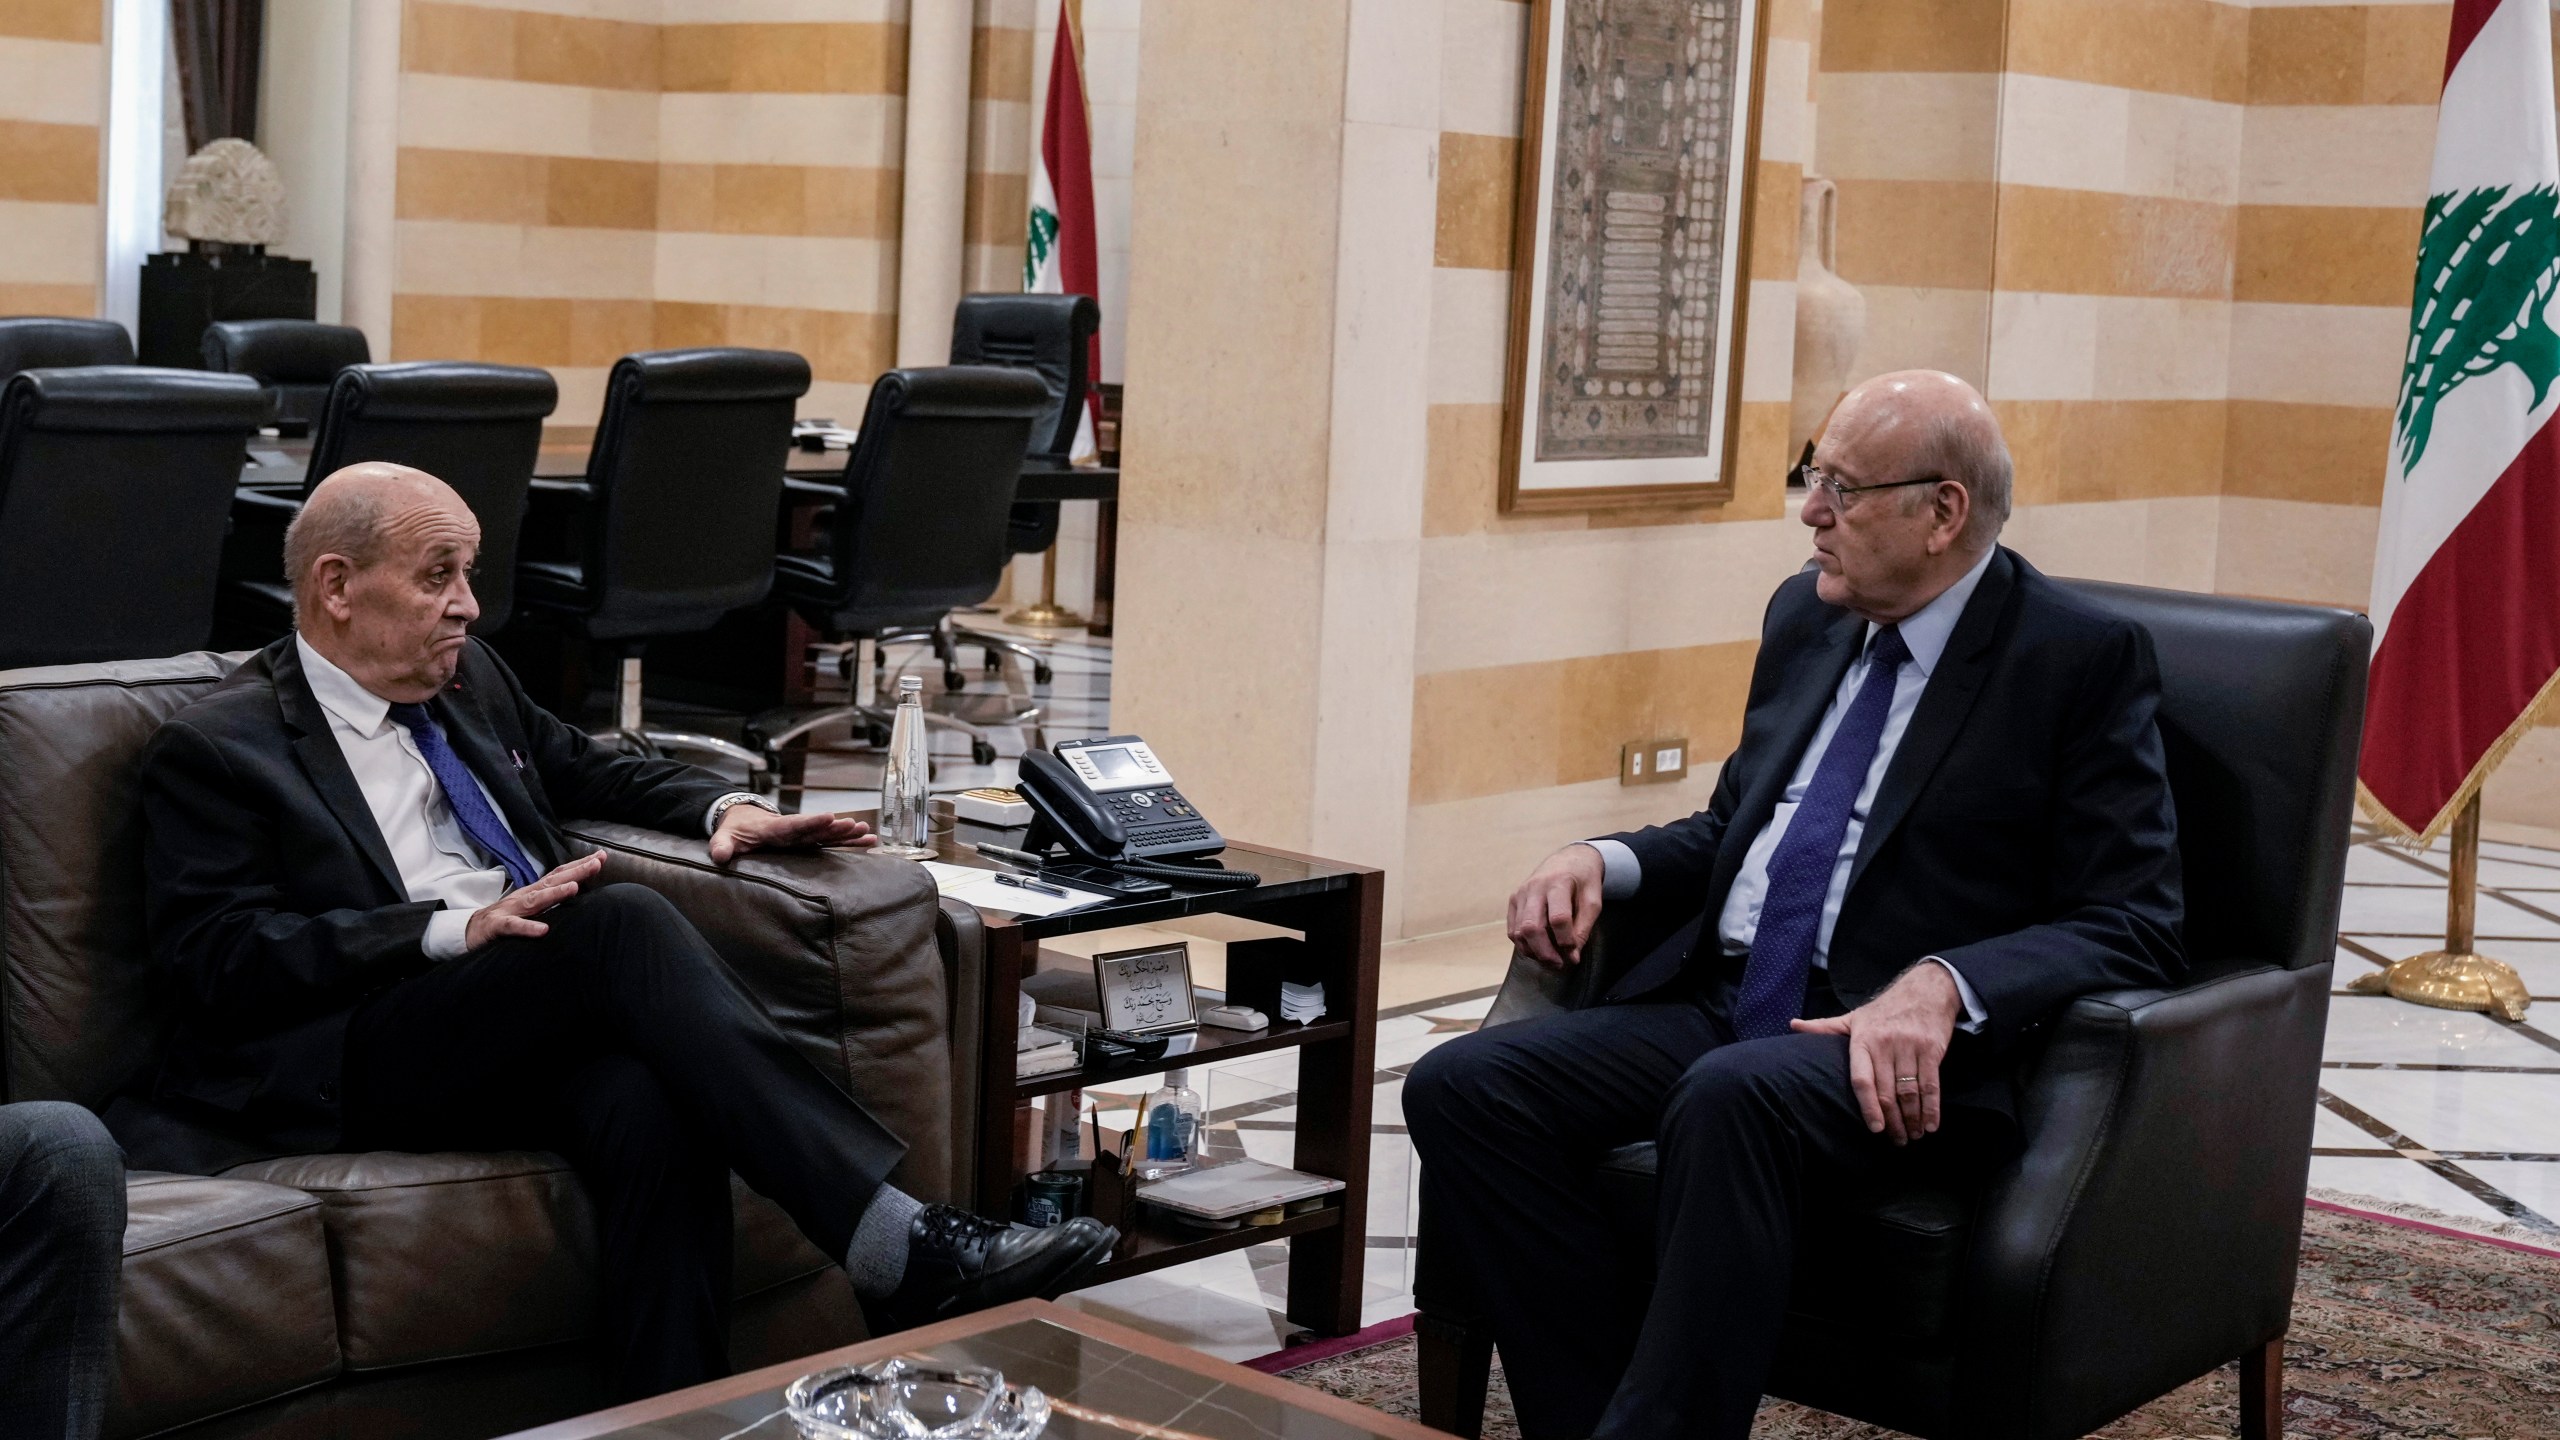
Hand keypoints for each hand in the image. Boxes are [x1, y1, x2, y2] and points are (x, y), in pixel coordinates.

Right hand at [464, 852, 605, 950]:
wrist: (469, 931)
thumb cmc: (505, 919)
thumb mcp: (530, 908)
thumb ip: (550, 901)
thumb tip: (577, 893)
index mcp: (533, 892)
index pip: (559, 875)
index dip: (579, 866)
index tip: (601, 856)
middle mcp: (524, 896)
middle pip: (552, 881)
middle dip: (575, 872)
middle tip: (597, 863)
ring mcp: (510, 910)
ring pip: (535, 900)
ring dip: (555, 893)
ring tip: (574, 888)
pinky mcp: (497, 927)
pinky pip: (513, 926)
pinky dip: (528, 928)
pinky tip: (543, 929)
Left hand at [708, 804, 876, 863]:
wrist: (743, 820)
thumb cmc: (735, 830)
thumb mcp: (724, 836)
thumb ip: (721, 846)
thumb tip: (719, 857)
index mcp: (774, 828)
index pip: (794, 825)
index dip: (812, 821)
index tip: (830, 816)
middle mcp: (793, 830)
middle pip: (817, 829)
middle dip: (836, 828)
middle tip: (856, 825)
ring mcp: (802, 835)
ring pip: (827, 835)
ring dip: (847, 834)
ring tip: (868, 833)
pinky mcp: (808, 841)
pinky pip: (830, 842)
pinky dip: (848, 842)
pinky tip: (869, 842)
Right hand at [1506, 843, 1606, 966]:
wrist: (1569, 859)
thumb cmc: (1584, 881)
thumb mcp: (1593, 901)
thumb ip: (1583, 928)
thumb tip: (1571, 956)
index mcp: (1559, 883)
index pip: (1558, 918)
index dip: (1566, 941)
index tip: (1574, 954)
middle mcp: (1535, 887)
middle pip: (1531, 927)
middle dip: (1544, 952)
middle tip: (1558, 964)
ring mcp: (1521, 893)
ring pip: (1518, 931)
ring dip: (1533, 951)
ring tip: (1549, 959)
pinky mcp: (1513, 900)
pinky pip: (1512, 929)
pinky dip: (1523, 944)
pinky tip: (1538, 949)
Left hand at [1790, 962, 1962, 1144]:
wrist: (1925, 990)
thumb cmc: (1885, 1009)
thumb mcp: (1853, 1016)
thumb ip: (1825, 1027)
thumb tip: (1792, 1025)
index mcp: (1863, 1040)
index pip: (1862, 1079)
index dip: (1868, 1106)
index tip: (1874, 1128)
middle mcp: (1886, 1044)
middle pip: (1887, 1091)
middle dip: (1893, 1121)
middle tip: (1895, 1140)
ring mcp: (1910, 1047)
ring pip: (1910, 1091)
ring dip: (1912, 1118)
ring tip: (1912, 1136)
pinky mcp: (1931, 1050)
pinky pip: (1931, 1085)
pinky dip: (1932, 1108)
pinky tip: (1930, 1125)